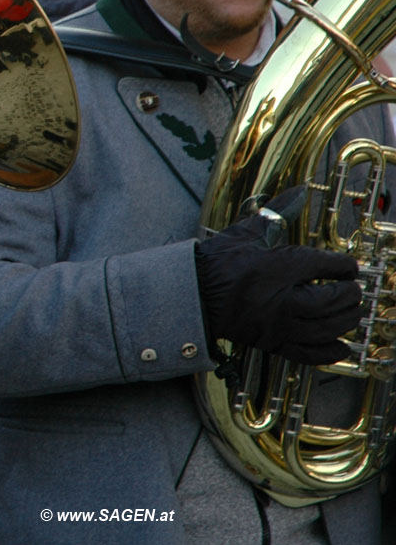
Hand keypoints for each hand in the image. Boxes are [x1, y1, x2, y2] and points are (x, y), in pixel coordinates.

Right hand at [195, 187, 361, 364]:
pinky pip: (309, 353)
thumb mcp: (247, 232)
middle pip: (334, 299)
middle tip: (352, 290)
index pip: (329, 266)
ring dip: (345, 320)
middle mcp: (284, 296)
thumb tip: (298, 191)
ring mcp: (278, 322)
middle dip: (349, 295)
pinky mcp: (271, 342)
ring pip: (327, 327)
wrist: (191, 293)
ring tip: (349, 313)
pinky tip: (339, 345)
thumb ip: (276, 212)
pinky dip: (329, 351)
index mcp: (280, 265)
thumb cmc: (216, 263)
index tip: (348, 267)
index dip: (345, 266)